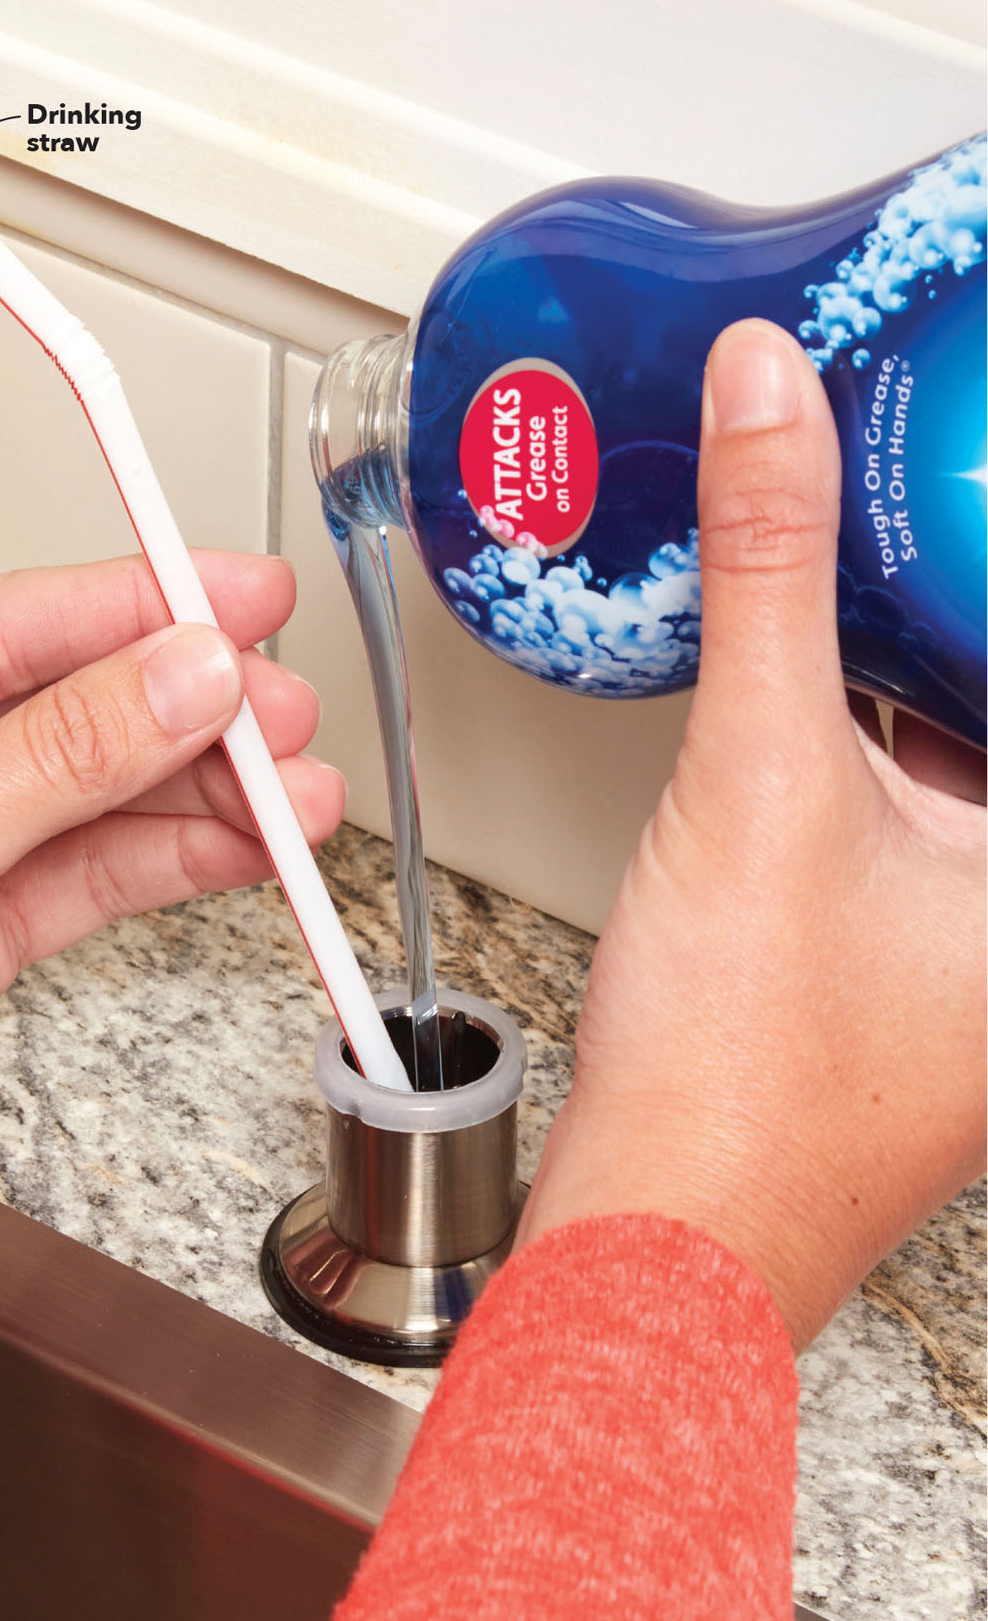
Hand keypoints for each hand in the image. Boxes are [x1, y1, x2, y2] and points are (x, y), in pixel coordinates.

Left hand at [0, 554, 342, 1490]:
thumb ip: (59, 756)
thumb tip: (180, 672)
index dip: (135, 608)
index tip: (241, 596)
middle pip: (56, 698)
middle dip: (181, 710)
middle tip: (285, 710)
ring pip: (86, 785)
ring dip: (197, 792)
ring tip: (298, 794)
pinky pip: (85, 865)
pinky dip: (168, 857)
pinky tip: (245, 847)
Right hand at [517, 319, 984, 1347]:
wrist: (664, 1225)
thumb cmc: (742, 1074)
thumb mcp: (765, 777)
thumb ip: (771, 573)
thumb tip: (772, 395)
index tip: (971, 451)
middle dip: (960, 599)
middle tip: (939, 469)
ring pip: (974, 755)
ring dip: (934, 661)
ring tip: (894, 548)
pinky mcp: (929, 964)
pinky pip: (935, 808)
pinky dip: (894, 735)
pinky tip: (835, 671)